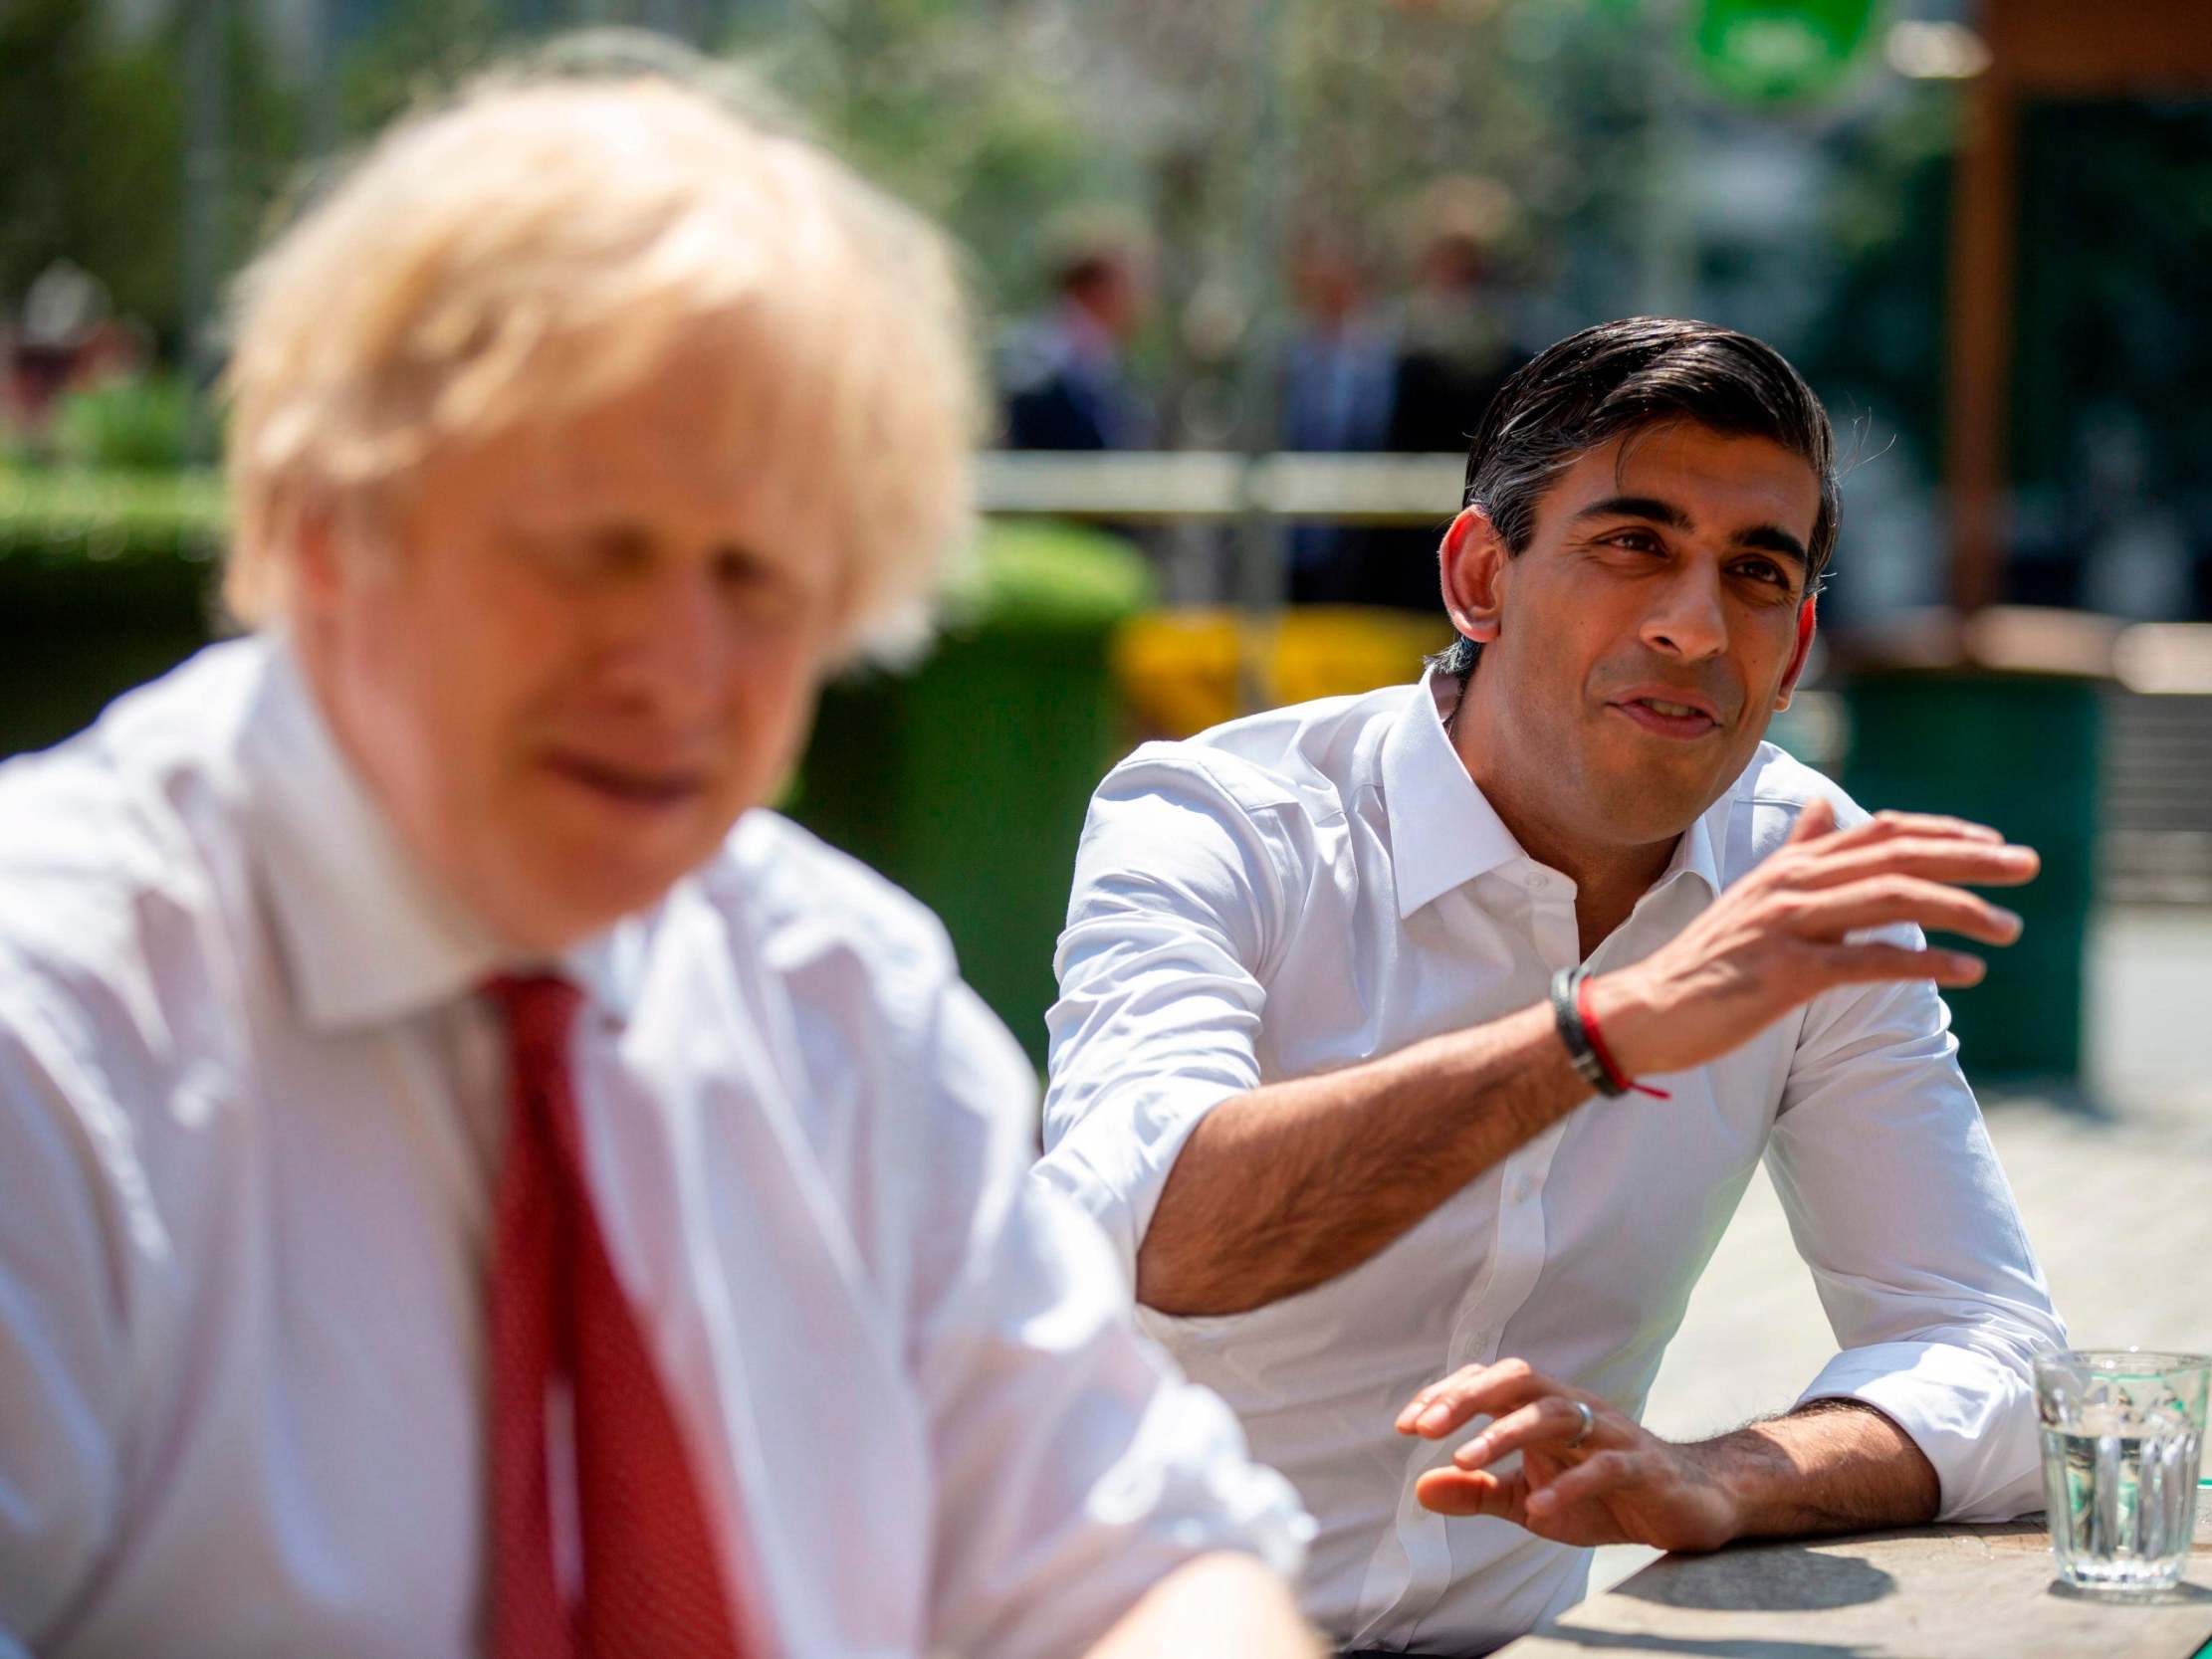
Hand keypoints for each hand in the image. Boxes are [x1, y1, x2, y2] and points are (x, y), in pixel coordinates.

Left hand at [1395, 1359, 1737, 1552]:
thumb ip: (1479, 1492)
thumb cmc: (1604, 1497)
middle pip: (1517, 1379)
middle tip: (1422, 1428)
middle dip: (1466, 1397)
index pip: (1489, 1384)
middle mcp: (1576, 1410)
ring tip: (1463, 1460)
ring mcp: (1611, 1433)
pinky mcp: (1643, 1467)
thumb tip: (1419, 1487)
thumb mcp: (1530, 1501)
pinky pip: (1605, 1466)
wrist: (1690, 1507)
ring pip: (1556, 1413)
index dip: (1446, 1395)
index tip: (1405, 1424)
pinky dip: (1569, 1484)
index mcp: (1545, 1411)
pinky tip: (1537, 1508)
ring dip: (1505, 1433)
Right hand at [1588, 798, 2038, 1079]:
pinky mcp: (1785, 973)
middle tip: (2028, 865)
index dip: (1941, 832)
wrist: (1644, 1009)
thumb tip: (1823, 806)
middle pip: (1896, 856)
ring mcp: (1787, 926)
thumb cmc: (1705, 960)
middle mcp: (1791, 884)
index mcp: (1789, 866)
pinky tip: (1966, 972)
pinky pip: (1867, 961)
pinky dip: (1922, 963)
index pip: (1880, 832)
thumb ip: (1795, 852)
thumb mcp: (1751, 894)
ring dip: (1960, 908)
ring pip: (1890, 898)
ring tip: (2009, 927)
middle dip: (1970, 858)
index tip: (1992, 842)